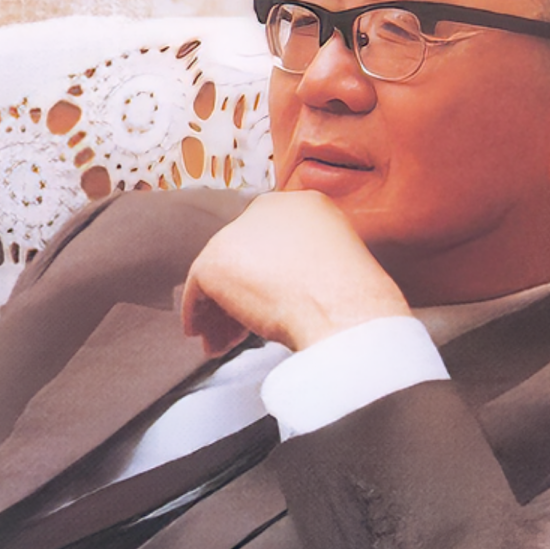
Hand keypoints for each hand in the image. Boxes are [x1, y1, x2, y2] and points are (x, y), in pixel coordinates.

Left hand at [181, 191, 410, 356]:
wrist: (344, 315)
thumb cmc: (352, 303)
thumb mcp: (337, 268)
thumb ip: (305, 265)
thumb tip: (283, 287)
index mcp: (305, 206)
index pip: (268, 240)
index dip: (263, 276)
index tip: (264, 301)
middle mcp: (268, 210)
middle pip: (241, 257)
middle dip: (238, 296)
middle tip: (238, 329)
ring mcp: (237, 233)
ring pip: (219, 275)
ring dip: (220, 312)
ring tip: (224, 342)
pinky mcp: (215, 260)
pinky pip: (197, 291)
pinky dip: (198, 314)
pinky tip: (204, 334)